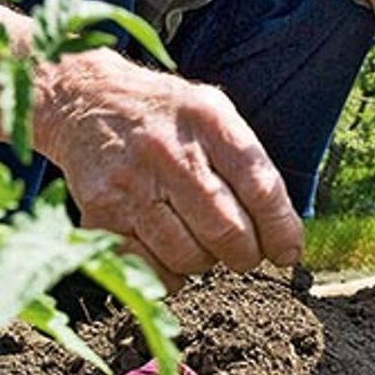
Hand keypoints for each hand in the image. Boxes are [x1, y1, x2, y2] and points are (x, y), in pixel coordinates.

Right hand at [37, 50, 303, 290]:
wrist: (85, 101)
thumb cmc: (163, 114)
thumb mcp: (211, 111)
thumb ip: (247, 160)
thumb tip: (283, 231)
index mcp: (208, 120)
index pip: (260, 186)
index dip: (281, 228)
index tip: (288, 250)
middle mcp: (169, 152)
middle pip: (227, 230)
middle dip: (246, 254)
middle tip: (245, 253)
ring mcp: (132, 184)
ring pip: (190, 256)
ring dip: (206, 262)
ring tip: (201, 241)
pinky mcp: (101, 214)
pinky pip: (150, 269)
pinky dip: (170, 273)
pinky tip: (169, 250)